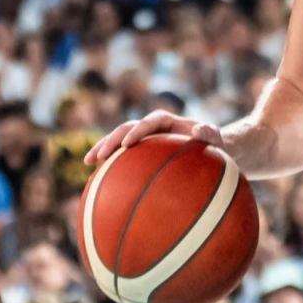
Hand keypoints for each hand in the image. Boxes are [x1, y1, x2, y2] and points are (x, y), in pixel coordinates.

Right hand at [83, 111, 220, 166]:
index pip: (148, 123)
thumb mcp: (215, 138)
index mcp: (165, 121)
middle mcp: (150, 127)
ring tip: (88, 163)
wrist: (206, 150)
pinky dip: (109, 166)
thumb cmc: (212, 145)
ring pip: (117, 142)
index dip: (136, 132)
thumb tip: (197, 131)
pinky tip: (96, 181)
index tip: (127, 144)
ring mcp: (142, 140)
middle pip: (125, 130)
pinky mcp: (138, 153)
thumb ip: (209, 133)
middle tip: (98, 155)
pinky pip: (121, 158)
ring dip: (102, 150)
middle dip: (110, 141)